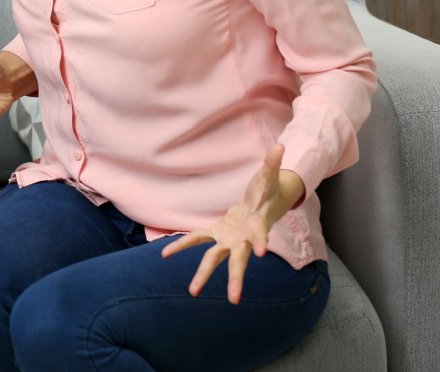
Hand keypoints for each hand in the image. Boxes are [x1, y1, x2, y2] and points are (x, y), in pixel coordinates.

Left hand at [160, 144, 304, 303]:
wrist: (263, 205)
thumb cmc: (267, 191)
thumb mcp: (269, 176)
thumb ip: (272, 163)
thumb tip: (280, 145)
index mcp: (257, 226)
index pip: (260, 235)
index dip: (259, 242)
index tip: (259, 253)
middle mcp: (242, 239)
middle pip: (238, 261)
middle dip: (235, 279)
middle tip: (234, 299)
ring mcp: (229, 239)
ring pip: (215, 259)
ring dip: (203, 274)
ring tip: (192, 292)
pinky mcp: (217, 234)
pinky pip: (197, 239)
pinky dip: (181, 244)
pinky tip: (164, 254)